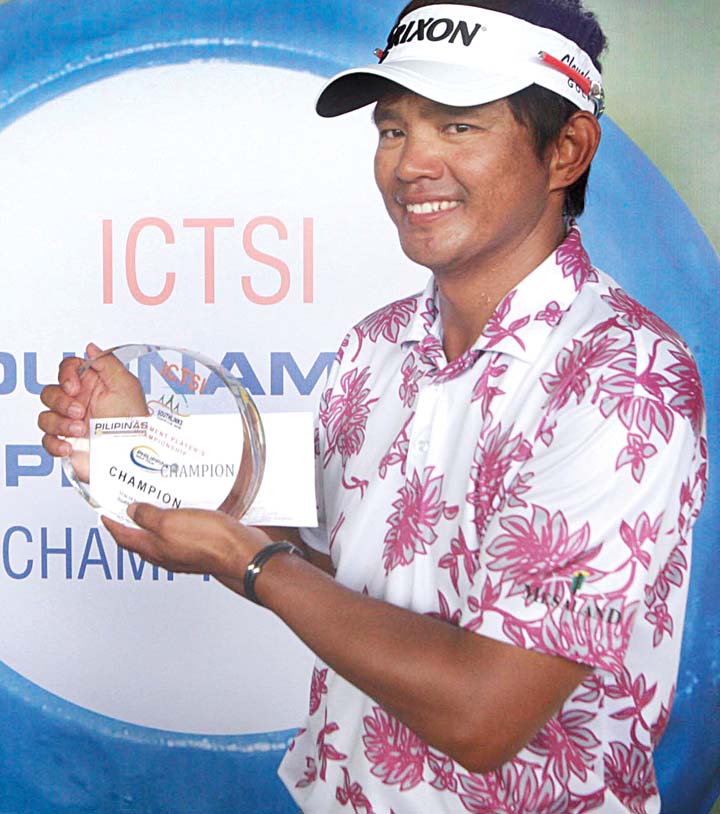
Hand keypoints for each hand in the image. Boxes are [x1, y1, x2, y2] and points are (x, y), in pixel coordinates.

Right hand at [38, 343, 146, 471]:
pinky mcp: (67, 444)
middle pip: (49, 392)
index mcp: (93, 386)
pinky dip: (54, 444)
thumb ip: (107, 363)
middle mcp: (80, 403)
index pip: (66, 369)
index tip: (74, 387)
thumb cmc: (136, 422)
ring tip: (81, 429)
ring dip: (60, 423)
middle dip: (61, 402)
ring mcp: (71, 424)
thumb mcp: (127, 386)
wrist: (135, 455)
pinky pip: (46, 441)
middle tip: (80, 412)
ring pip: (45, 417)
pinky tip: (70, 446)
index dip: (65, 375)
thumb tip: (90, 348)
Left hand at [101, 503, 269, 583]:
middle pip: (141, 540)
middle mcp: (167, 554)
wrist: (243, 553)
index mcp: (154, 548)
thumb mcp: (170, 521)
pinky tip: (184, 511)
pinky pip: (183, 534)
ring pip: (163, 538)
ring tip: (154, 503)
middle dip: (131, 524)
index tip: (104, 515)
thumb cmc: (210, 542)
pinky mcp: (203, 546)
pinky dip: (177, 522)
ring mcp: (186, 552)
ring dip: (155, 522)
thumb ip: (148, 516)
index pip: (124, 537)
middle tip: (125, 507)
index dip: (112, 525)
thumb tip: (133, 511)